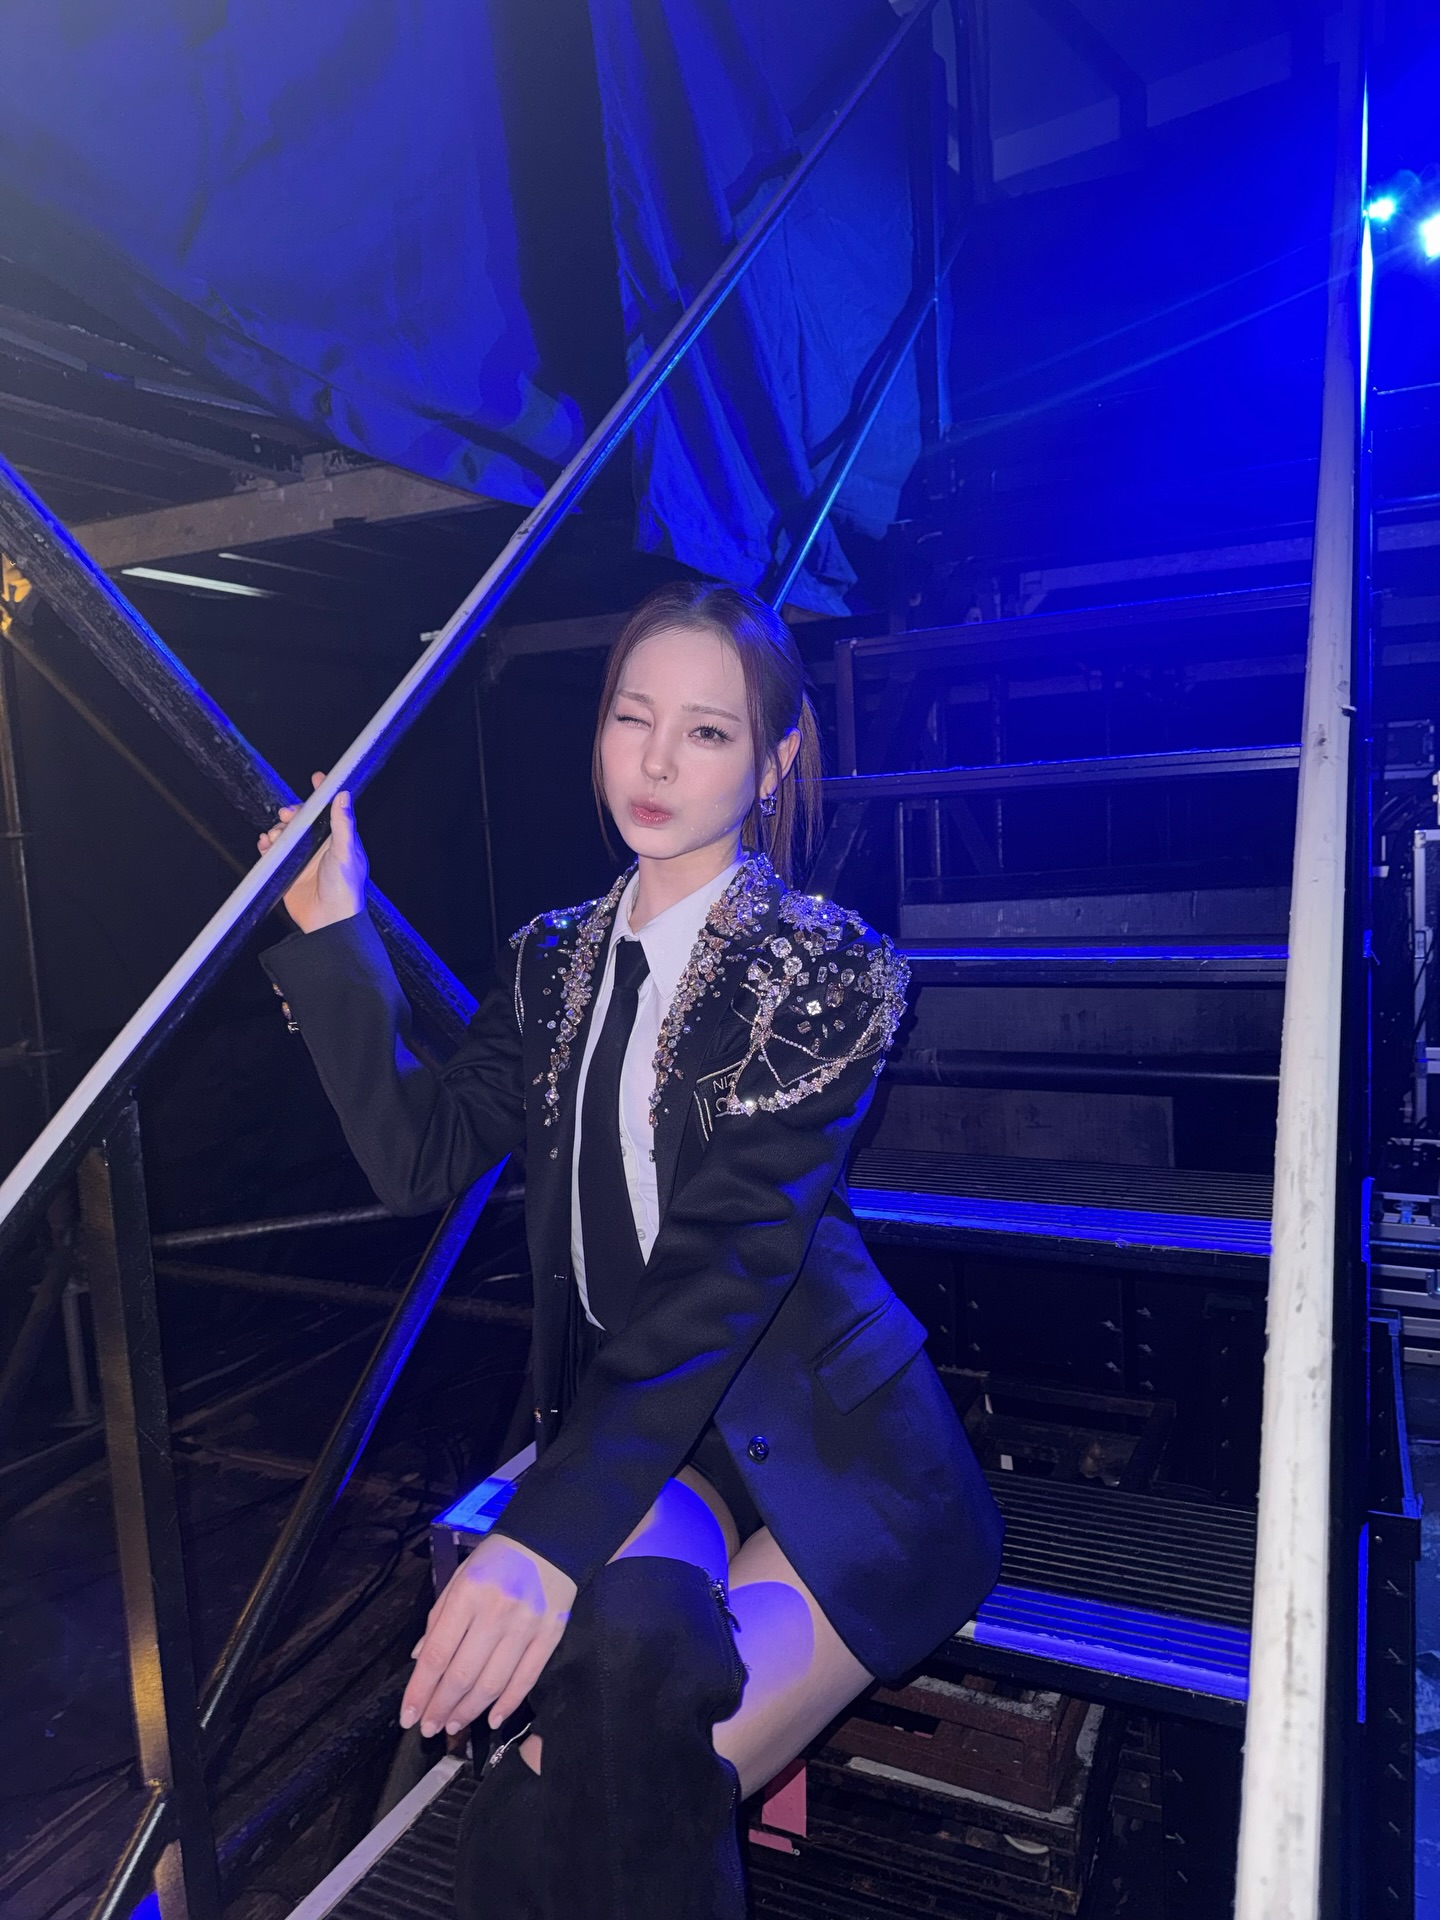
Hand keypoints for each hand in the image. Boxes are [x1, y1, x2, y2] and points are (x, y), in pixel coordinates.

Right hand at [256, 771, 367, 932]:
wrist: (329, 922)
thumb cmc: (346, 890)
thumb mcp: (346, 853)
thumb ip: (343, 824)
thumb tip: (343, 796)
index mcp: (338, 840)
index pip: (330, 810)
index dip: (323, 794)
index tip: (317, 778)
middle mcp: (320, 847)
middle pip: (301, 820)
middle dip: (292, 813)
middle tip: (287, 815)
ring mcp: (302, 859)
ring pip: (285, 834)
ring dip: (277, 830)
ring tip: (275, 836)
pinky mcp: (287, 872)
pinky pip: (272, 853)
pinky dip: (266, 846)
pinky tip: (265, 844)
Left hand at [401, 1533, 575, 1737]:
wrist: (549, 1541)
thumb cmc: (497, 1559)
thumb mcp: (459, 1577)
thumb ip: (438, 1617)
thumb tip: (419, 1659)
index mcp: (467, 1595)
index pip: (437, 1654)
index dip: (420, 1691)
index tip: (408, 1716)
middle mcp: (495, 1614)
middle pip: (462, 1675)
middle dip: (440, 1708)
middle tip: (428, 1727)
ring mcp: (525, 1627)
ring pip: (492, 1683)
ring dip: (469, 1711)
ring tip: (453, 1725)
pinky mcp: (549, 1636)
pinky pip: (526, 1679)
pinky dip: (508, 1704)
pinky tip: (493, 1719)